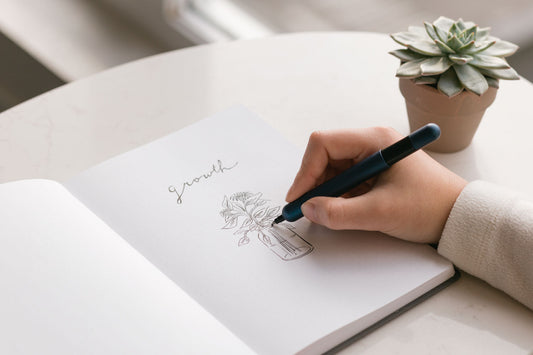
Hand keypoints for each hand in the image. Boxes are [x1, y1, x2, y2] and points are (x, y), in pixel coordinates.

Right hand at [286, 127, 466, 242]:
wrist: (459, 217)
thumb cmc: (429, 207)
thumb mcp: (380, 212)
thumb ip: (339, 213)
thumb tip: (308, 210)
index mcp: (374, 140)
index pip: (323, 144)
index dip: (305, 171)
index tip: (298, 199)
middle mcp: (371, 143)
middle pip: (324, 155)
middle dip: (312, 183)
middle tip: (307, 209)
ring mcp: (372, 157)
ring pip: (332, 169)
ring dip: (324, 191)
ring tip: (325, 213)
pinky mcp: (374, 173)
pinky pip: (345, 180)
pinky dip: (336, 196)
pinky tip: (339, 211)